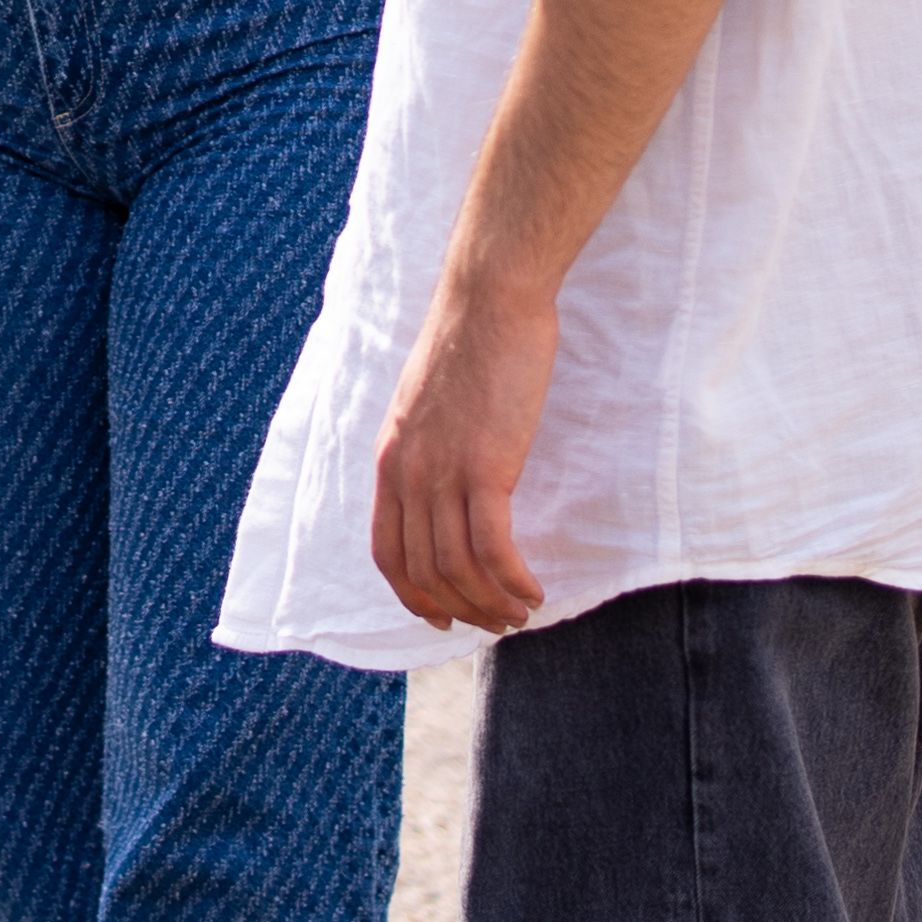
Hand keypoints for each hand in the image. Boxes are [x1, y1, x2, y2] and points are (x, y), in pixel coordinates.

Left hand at [368, 278, 556, 632]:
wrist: (490, 298)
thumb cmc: (472, 341)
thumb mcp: (429, 403)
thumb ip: (430, 447)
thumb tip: (449, 482)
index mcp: (391, 460)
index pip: (388, 552)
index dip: (413, 595)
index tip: (443, 617)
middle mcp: (409, 474)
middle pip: (423, 571)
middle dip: (460, 610)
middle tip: (497, 623)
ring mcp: (444, 472)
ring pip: (458, 568)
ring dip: (491, 603)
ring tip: (521, 614)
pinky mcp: (486, 467)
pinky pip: (493, 547)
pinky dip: (512, 579)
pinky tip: (533, 589)